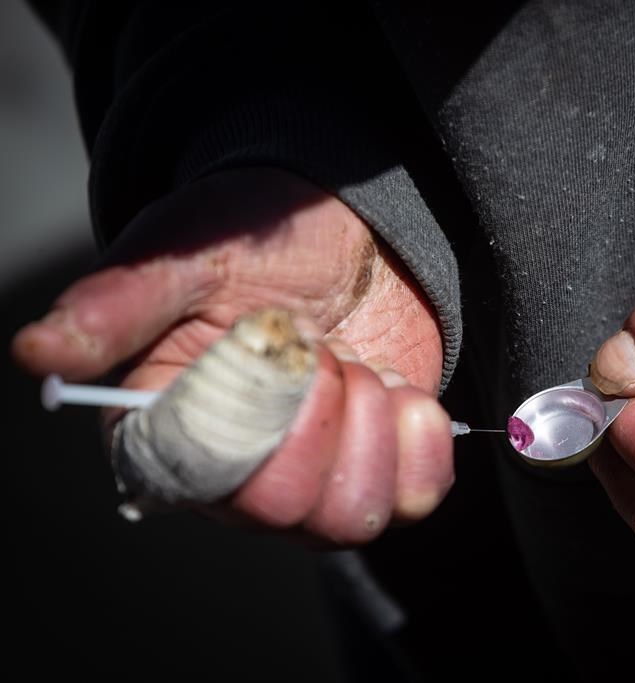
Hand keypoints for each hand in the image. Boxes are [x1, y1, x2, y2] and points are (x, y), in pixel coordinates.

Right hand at [12, 167, 452, 543]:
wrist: (350, 229)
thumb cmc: (257, 236)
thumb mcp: (188, 252)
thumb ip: (118, 303)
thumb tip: (35, 352)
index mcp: (167, 424)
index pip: (198, 481)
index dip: (253, 423)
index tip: (282, 351)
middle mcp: (235, 468)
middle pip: (281, 509)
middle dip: (319, 414)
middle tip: (323, 349)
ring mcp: (313, 476)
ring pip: (348, 518)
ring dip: (371, 428)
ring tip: (361, 367)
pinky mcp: (379, 467)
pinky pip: (415, 499)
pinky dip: (422, 442)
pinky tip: (405, 391)